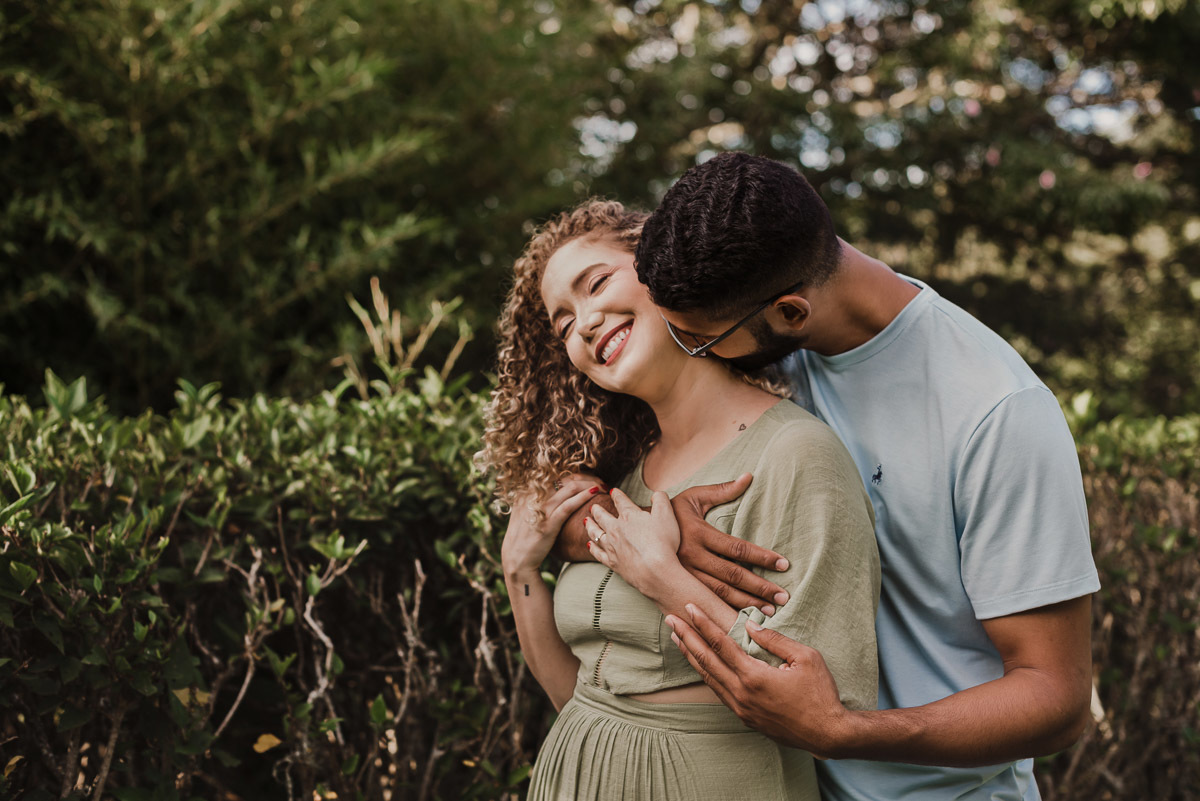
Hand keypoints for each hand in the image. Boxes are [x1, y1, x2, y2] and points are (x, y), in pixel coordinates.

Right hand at [502, 475, 604, 575]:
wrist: (517, 558)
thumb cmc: (525, 536)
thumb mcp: (525, 512)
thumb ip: (536, 500)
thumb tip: (553, 493)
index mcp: (529, 489)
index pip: (558, 474)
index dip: (577, 474)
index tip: (590, 478)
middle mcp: (534, 494)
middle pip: (566, 477)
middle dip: (587, 477)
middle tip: (601, 482)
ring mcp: (542, 507)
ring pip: (570, 487)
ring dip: (590, 484)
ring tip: (603, 487)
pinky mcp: (549, 521)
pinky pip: (569, 504)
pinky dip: (584, 496)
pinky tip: (595, 493)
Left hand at [585, 489, 683, 596]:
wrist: (655, 571)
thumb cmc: (663, 543)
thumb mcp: (667, 515)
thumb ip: (661, 500)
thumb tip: (656, 494)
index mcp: (629, 516)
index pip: (620, 501)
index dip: (616, 495)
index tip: (613, 491)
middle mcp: (616, 529)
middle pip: (602, 517)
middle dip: (597, 510)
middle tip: (593, 506)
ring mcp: (612, 547)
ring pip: (595, 533)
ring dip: (590, 526)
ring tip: (586, 521)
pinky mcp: (612, 562)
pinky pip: (597, 553)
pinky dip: (592, 548)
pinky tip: (589, 545)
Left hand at [666, 604, 851, 758]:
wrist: (828, 734)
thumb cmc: (820, 694)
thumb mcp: (806, 658)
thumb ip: (775, 640)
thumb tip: (752, 628)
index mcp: (754, 677)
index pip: (720, 645)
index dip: (702, 624)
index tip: (689, 607)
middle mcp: (741, 694)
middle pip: (706, 661)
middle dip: (686, 637)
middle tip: (670, 619)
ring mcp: (741, 709)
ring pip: (708, 678)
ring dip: (692, 656)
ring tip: (678, 639)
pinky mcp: (745, 718)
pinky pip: (719, 692)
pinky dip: (706, 674)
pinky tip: (701, 664)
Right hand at [673, 473, 790, 614]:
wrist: (637, 531)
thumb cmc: (673, 512)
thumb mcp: (695, 497)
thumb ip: (723, 490)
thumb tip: (750, 476)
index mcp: (697, 533)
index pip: (737, 549)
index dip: (762, 557)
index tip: (784, 564)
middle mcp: (690, 556)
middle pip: (731, 576)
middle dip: (759, 588)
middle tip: (783, 597)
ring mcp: (683, 574)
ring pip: (718, 594)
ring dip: (745, 604)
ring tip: (769, 611)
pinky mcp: (679, 585)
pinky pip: (705, 601)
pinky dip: (725, 611)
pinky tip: (742, 618)